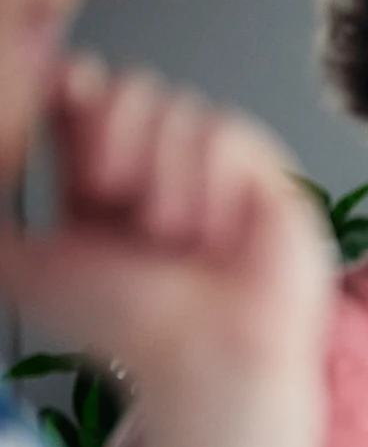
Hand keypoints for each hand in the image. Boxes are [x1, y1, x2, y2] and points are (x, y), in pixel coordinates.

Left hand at [0, 56, 333, 390]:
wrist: (206, 359)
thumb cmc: (129, 326)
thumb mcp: (24, 264)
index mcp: (99, 178)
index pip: (81, 95)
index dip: (70, 91)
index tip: (64, 101)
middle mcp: (158, 169)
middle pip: (128, 87)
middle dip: (111, 135)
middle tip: (114, 195)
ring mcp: (214, 170)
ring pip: (176, 107)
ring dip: (162, 174)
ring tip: (171, 234)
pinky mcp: (265, 176)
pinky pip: (225, 132)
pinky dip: (208, 179)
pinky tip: (211, 229)